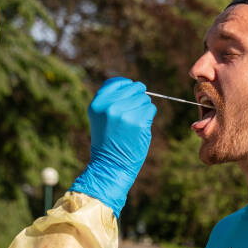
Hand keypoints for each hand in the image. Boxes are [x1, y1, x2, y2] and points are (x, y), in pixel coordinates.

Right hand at [70, 78, 155, 215]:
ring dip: (143, 109)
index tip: (129, 94)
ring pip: (144, 99)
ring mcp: (124, 113)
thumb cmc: (108, 141)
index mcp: (97, 103)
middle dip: (137, 98)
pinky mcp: (138, 121)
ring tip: (133, 124)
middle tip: (132, 114)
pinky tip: (139, 128)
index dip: (126, 86)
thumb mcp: (101, 117)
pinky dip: (148, 117)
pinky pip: (150, 109)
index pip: (116, 82)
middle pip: (134, 88)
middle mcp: (109, 106)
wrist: (110, 166)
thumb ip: (112, 100)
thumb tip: (133, 85)